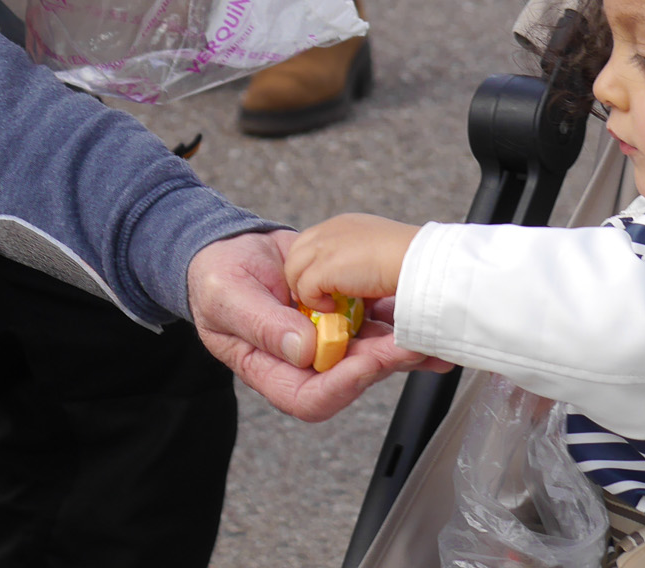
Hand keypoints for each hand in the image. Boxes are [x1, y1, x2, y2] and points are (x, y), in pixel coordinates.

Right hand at [188, 231, 441, 421]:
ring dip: (401, 343)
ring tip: (429, 327)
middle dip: (384, 361)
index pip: (309, 397)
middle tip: (410, 341)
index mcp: (269, 369)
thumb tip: (303, 350)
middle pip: (350, 378)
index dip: (341, 386)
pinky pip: (374, 322)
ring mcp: (326, 338)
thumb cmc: (215, 278)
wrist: (228, 247)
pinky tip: (419, 305)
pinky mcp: (342, 313)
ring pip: (370, 352)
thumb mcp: (228, 297)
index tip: (363, 362)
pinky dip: (398, 316)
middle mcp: (303, 362)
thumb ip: (263, 325)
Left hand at [286, 214, 421, 311]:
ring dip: (306, 291)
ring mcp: (324, 246)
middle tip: (318, 299)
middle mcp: (330, 230)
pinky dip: (316, 303)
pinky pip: (304, 289)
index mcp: (343, 225)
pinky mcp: (324, 267)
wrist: (418, 260)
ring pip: (294, 271)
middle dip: (301, 277)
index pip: (310, 242)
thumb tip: (353, 284)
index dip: (312, 265)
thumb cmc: (409, 260)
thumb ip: (359, 261)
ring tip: (327, 305)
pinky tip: (335, 309)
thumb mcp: (378, 252)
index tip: (323, 285)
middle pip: (296, 254)